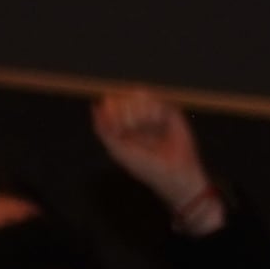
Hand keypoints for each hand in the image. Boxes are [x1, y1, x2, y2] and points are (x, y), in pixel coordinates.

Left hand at [90, 86, 218, 226]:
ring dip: (139, 110)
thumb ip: (103, 130)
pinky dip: (153, 110)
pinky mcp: (168, 112)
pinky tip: (157, 121)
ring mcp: (152, 114)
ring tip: (145, 124)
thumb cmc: (145, 166)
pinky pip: (156, 100)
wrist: (174, 172)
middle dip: (125, 110)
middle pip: (124, 97)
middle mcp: (137, 119)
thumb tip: (95, 107)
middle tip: (131, 126)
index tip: (117, 124)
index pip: (111, 105)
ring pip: (139, 95)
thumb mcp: (118, 151)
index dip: (111, 107)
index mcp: (122, 127)